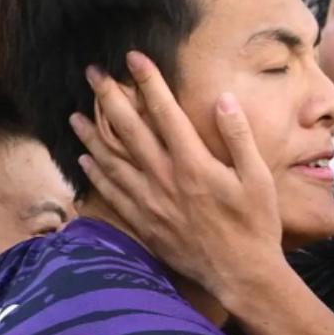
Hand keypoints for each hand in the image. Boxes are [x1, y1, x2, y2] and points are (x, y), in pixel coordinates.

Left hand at [73, 53, 287, 305]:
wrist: (242, 276)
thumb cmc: (256, 226)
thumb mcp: (259, 178)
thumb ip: (239, 137)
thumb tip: (224, 100)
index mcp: (194, 163)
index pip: (165, 112)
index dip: (148, 82)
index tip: (133, 57)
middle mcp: (165, 179)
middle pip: (128, 130)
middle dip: (109, 97)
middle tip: (92, 74)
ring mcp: (151, 203)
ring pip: (112, 161)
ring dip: (91, 135)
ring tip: (74, 114)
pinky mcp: (145, 224)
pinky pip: (113, 194)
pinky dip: (96, 175)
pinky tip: (84, 159)